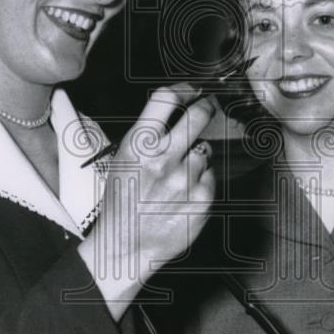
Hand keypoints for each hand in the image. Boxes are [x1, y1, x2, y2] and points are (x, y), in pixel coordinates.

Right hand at [79, 84, 215, 317]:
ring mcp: (186, 179)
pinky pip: (211, 176)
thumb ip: (148, 134)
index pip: (167, 99)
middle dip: (206, 107)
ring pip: (205, 149)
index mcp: (139, 145)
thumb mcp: (123, 159)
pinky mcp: (203, 198)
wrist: (127, 245)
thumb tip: (177, 109)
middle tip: (208, 107)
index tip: (193, 89)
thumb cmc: (123, 201)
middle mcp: (164, 158)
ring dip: (197, 156)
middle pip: (198, 115)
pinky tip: (184, 193)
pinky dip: (202, 180)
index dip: (185, 88)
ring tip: (179, 174)